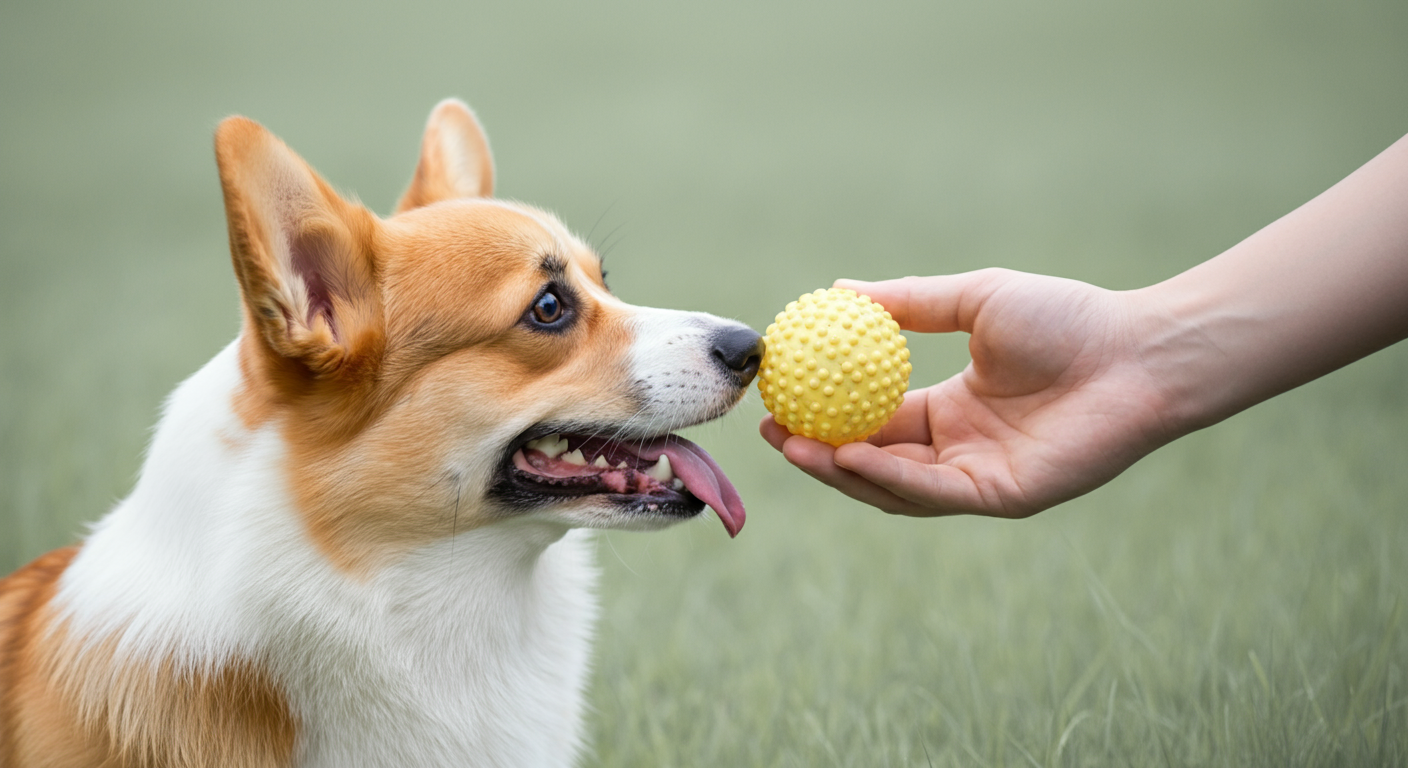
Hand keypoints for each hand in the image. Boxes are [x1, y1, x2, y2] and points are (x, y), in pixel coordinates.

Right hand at [760, 269, 1171, 517]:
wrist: (1136, 351)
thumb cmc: (1067, 318)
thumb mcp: (973, 299)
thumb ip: (909, 301)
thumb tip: (839, 290)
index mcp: (951, 409)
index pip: (872, 420)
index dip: (822, 414)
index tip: (779, 395)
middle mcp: (958, 449)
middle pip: (871, 461)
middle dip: (816, 452)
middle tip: (770, 431)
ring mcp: (978, 477)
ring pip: (892, 486)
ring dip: (839, 470)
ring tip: (793, 445)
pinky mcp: (1001, 497)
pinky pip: (931, 490)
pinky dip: (886, 474)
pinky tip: (849, 451)